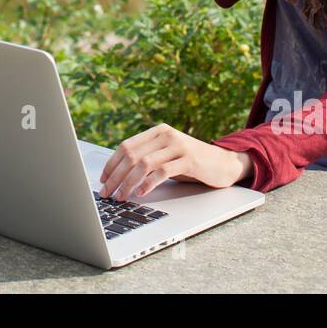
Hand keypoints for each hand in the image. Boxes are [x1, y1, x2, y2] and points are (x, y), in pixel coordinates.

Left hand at [98, 123, 252, 202]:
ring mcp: (178, 146)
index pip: (126, 146)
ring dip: (129, 182)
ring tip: (121, 196)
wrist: (223, 163)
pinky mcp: (189, 159)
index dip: (112, 163)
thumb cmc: (191, 163)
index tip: (103, 180)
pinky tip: (142, 192)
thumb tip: (118, 175)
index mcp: (157, 132)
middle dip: (116, 176)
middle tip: (107, 192)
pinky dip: (149, 183)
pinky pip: (162, 171)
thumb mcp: (167, 156)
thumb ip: (148, 158)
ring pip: (144, 163)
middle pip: (132, 155)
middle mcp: (166, 135)